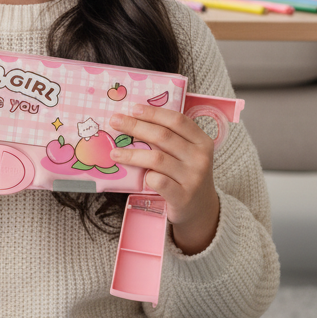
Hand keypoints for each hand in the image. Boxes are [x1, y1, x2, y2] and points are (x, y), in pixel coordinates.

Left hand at [108, 103, 219, 254]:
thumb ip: (170, 139)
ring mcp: (193, 178)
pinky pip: (157, 180)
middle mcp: (200, 158)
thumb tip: (135, 120)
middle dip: (135, 126)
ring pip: (157, 158)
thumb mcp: (187, 154)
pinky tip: (135, 175)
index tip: (133, 109)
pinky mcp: (182, 196)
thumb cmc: (187, 175)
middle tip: (115, 122)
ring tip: (114, 152)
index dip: (154, 113)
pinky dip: (144, 175)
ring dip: (131, 153)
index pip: (177, 120)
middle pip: (163, 136)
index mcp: (202, 142)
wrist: (200, 208)